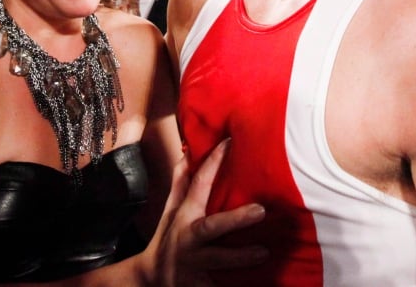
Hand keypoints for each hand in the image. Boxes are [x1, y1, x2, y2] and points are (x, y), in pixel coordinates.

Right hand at [147, 139, 267, 286]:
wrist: (151, 278)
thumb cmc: (167, 236)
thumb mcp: (170, 209)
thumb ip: (181, 182)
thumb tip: (187, 150)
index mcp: (184, 215)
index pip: (199, 184)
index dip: (213, 162)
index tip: (229, 142)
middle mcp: (189, 238)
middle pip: (210, 228)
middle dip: (234, 220)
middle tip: (261, 211)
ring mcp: (194, 264)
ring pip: (218, 261)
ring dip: (240, 257)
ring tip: (264, 252)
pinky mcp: (199, 285)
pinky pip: (216, 285)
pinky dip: (229, 286)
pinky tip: (258, 284)